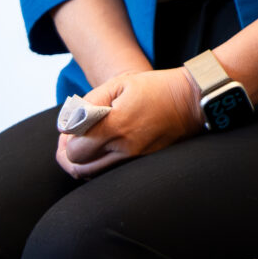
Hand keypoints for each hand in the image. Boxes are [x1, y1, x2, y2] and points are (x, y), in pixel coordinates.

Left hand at [56, 67, 203, 180]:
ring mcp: (135, 159)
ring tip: (84, 145)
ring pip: (92, 175)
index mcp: (116, 125)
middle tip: (71, 139)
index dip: (65, 141)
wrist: (192, 100)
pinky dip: (98, 165)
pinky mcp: (143, 163)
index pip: (74, 149)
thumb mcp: (120, 84)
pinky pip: (109, 173)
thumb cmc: (156, 88)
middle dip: (68, 154)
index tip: (69, 130)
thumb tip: (67, 123)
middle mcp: (124, 147)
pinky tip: (101, 150)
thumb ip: (89, 102)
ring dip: (82, 162)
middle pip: (79, 167)